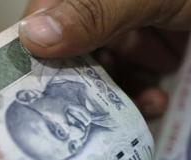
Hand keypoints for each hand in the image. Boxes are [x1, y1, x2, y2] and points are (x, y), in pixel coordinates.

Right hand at [20, 0, 190, 118]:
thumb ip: (95, 11)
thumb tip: (32, 37)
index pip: (43, 21)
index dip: (36, 60)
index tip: (39, 101)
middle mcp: (98, 8)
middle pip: (70, 54)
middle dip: (86, 88)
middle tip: (95, 118)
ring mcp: (126, 28)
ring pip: (103, 73)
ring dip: (118, 96)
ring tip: (143, 105)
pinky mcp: (150, 48)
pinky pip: (132, 78)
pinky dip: (142, 95)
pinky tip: (157, 101)